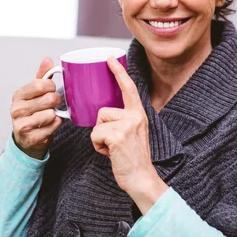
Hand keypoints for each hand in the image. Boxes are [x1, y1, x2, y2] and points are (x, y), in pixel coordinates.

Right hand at [11, 58, 62, 159]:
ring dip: (55, 114)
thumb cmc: (32, 113)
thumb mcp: (34, 94)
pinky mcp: (31, 138)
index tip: (52, 89)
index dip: (51, 86)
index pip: (40, 84)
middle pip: (48, 99)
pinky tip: (50, 125)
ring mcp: (22, 125)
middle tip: (55, 103)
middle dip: (57, 100)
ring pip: (51, 114)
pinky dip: (56, 125)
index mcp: (18, 95)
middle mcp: (17, 109)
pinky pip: (53, 127)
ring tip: (51, 115)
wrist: (26, 139)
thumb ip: (42, 77)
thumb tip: (47, 60)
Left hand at [90, 56, 167, 213]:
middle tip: (115, 143)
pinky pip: (95, 135)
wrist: (141, 178)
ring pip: (97, 124)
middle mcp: (135, 116)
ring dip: (99, 138)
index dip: (118, 71)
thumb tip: (104, 114)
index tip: (110, 58)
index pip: (128, 88)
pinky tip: (110, 153)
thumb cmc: (133, 158)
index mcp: (139, 114)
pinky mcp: (117, 136)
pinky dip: (98, 146)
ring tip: (113, 148)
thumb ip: (123, 120)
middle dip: (102, 129)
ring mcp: (127, 125)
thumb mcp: (133, 133)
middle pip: (103, 112)